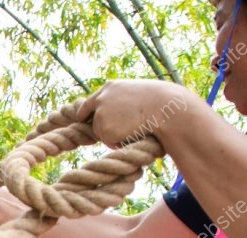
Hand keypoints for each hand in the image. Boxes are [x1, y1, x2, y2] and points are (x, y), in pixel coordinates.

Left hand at [77, 79, 193, 147]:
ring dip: (114, 135)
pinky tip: (133, 133)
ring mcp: (100, 114)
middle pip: (93, 120)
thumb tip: (118, 113)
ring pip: (101, 133)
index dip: (86, 113)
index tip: (81, 120)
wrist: (165, 108)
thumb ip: (122, 101)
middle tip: (122, 129)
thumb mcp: (138, 94)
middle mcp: (101, 99)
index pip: (90, 103)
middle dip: (103, 128)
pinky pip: (109, 142)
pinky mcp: (104, 129)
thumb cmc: (159, 102)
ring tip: (134, 127)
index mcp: (110, 87)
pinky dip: (119, 142)